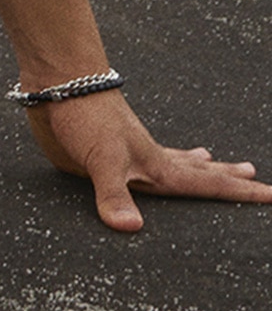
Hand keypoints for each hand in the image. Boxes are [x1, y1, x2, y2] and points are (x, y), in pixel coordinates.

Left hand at [25, 91, 271, 231]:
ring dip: (195, 163)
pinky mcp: (104, 149)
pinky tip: (151, 155)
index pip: (206, 183)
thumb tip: (131, 228)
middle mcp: (147, 159)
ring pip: (172, 159)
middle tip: (254, 174)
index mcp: (156, 165)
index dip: (239, 192)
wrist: (59, 82)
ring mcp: (127, 151)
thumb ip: (114, 195)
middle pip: (196, 170)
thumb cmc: (85, 116)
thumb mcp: (101, 159)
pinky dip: (157, 156)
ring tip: (216, 160)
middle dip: (226, 176)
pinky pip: (140, 158)